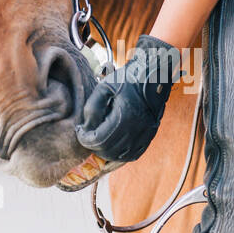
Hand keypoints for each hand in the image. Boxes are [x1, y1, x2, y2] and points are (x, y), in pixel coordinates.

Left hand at [74, 34, 180, 163]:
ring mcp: (145, 134)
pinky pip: (134, 154)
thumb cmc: (127, 79)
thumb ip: (92, 108)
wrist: (154, 75)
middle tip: (87, 137)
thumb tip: (85, 128)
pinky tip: (113, 147)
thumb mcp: (104, 87)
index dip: (85, 139)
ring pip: (122, 156)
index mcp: (124, 116)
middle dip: (94, 147)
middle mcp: (136, 129)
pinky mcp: (150, 134)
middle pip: (109, 151)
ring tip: (99, 142)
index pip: (99, 140)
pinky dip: (121, 155)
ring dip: (106, 153)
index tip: (80, 131)